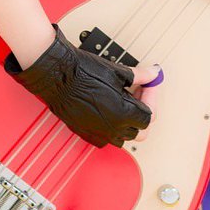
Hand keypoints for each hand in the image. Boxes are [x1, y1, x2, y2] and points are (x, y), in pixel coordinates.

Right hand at [4, 23, 156, 147]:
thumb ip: (140, 76)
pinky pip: (107, 137)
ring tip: (125, 99)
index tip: (149, 85)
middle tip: (140, 92)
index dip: (151, 98)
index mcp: (122, 114)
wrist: (57, 76)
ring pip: (123, 136)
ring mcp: (98, 133)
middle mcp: (111, 128)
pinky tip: (111, 107)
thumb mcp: (117, 72)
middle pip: (139, 130)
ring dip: (129, 120)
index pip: (149, 116)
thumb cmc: (82, 72)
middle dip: (143, 111)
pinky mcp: (87, 133)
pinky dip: (114, 125)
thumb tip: (152, 74)